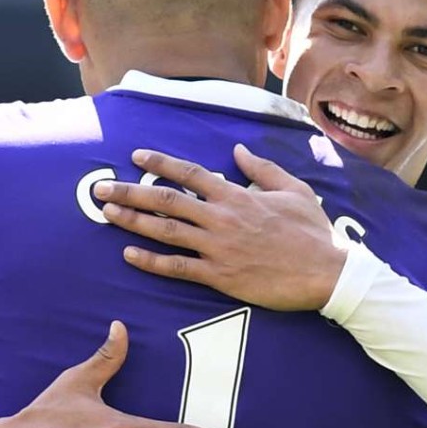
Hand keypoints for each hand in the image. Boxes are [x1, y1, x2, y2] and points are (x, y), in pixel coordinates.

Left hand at [93, 144, 346, 310]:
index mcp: (238, 195)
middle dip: (130, 192)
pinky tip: (129, 254)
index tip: (136, 157)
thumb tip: (239, 151)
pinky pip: (177, 268)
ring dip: (132, 221)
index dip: (160, 163)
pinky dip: (151, 261)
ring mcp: (218, 248)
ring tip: (107, 213)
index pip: (190, 173)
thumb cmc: (313, 231)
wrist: (326, 272)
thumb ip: (263, 168)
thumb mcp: (294, 189)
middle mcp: (222, 218)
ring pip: (166, 231)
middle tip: (100, 188)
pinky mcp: (220, 276)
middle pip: (166, 200)